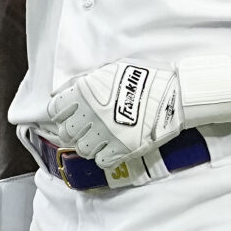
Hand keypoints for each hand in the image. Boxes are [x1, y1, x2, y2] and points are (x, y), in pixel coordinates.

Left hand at [47, 57, 230, 170]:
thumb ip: (84, 81)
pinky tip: (112, 148)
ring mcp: (107, 132)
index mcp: (86, 91)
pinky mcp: (122, 148)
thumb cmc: (144, 78)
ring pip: (82, 149)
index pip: (55, 110)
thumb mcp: (110, 69)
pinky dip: (104, 156)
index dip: (61, 113)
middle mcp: (92, 113)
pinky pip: (101, 161)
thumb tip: (60, 92)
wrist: (175, 93)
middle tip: (86, 128)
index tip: (69, 115)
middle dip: (74, 131)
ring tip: (101, 139)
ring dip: (89, 145)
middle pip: (66, 133)